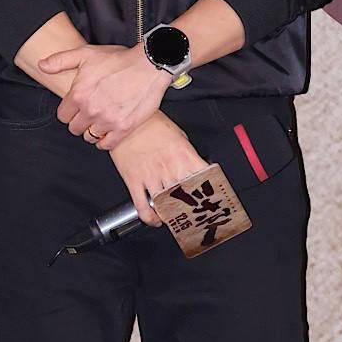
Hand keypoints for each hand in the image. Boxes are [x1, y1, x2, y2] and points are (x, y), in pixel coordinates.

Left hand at [38, 42, 172, 148]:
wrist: (149, 65)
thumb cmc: (119, 59)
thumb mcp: (86, 54)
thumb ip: (61, 60)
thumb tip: (42, 66)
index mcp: (79, 94)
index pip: (63, 116)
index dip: (70, 111)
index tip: (78, 107)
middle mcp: (91, 110)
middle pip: (75, 128)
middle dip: (80, 121)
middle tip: (91, 112)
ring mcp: (107, 121)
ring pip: (90, 137)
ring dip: (93, 130)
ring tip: (101, 120)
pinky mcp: (124, 128)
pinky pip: (106, 145)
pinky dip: (106, 140)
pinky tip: (109, 130)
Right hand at [107, 109, 205, 225]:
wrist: (129, 121)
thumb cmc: (153, 125)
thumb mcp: (179, 135)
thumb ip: (187, 154)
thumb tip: (195, 167)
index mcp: (184, 155)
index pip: (204, 178)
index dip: (210, 191)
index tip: (212, 199)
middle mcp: (170, 168)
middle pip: (187, 197)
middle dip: (192, 208)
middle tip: (194, 214)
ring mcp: (151, 176)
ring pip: (165, 206)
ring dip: (171, 215)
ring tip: (175, 218)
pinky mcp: (134, 181)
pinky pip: (143, 206)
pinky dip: (149, 217)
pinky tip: (155, 219)